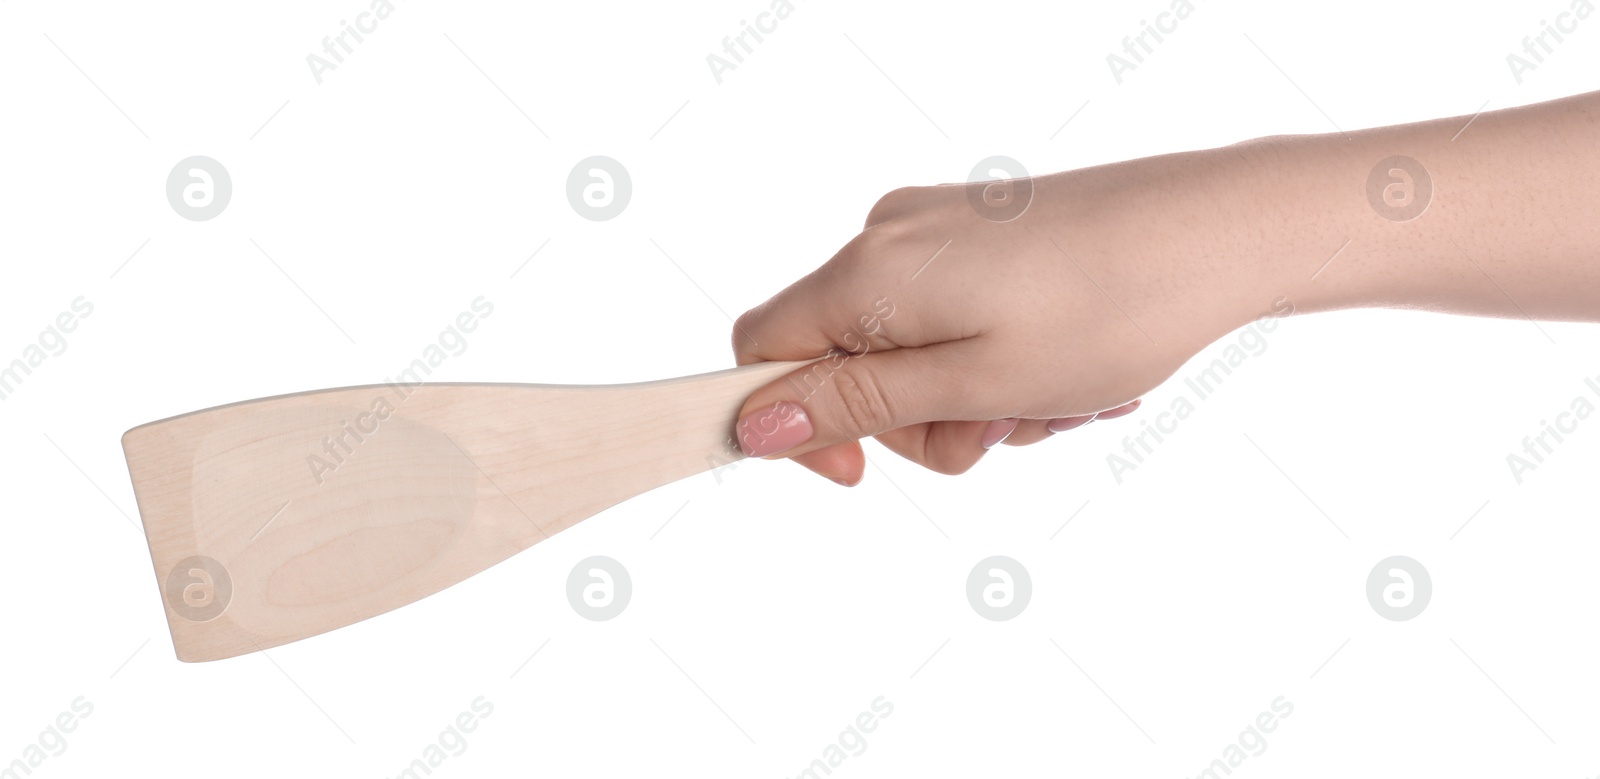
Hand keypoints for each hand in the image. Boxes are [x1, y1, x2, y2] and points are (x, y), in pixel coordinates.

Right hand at [730, 168, 1251, 485]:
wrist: (1218, 232)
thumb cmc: (1107, 310)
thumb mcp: (970, 385)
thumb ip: (856, 404)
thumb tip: (758, 424)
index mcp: (869, 271)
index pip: (762, 348)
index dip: (792, 422)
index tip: (861, 470)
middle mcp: (890, 234)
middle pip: (846, 360)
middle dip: (914, 421)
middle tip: (1000, 430)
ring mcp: (939, 227)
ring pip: (908, 348)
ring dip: (968, 398)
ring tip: (1050, 399)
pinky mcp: (984, 230)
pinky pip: (953, 317)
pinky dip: (994, 359)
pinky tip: (1061, 373)